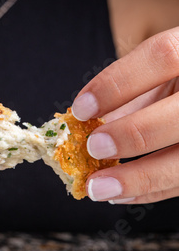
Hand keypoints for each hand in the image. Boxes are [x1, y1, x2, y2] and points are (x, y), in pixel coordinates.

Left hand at [71, 27, 178, 203]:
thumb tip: (81, 123)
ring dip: (138, 178)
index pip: (164, 57)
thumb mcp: (158, 74)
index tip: (81, 109)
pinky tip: (121, 194)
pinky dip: (149, 192)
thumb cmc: (177, 80)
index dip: (118, 83)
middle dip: (132, 135)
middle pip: (178, 116)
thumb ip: (127, 92)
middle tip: (93, 148)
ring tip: (100, 187)